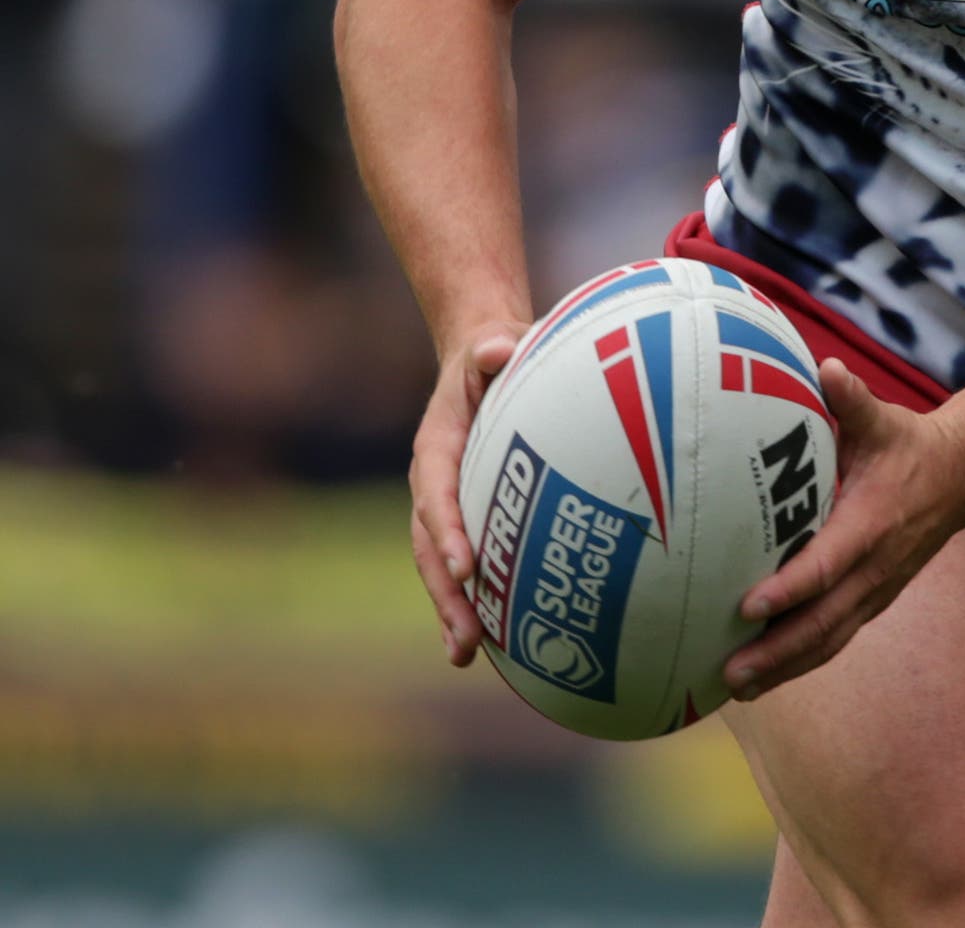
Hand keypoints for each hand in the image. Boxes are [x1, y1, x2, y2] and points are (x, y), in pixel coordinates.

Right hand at [411, 320, 529, 667]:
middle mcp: (433, 484)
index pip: (438, 495)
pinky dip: (471, 600)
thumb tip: (498, 347)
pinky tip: (492, 644)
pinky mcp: (465, 517)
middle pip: (431, 546)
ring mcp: (445, 504)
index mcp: (438, 447)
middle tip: (467, 639)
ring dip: (451, 610)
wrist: (483, 358)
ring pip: (439, 565)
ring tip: (465, 656)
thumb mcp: (495, 344)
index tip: (467, 567)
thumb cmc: (497, 353)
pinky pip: (462, 563)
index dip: (449, 531)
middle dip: (446, 594)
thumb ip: (494, 348)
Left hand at [724, 360, 964, 701]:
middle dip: (777, 651)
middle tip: (730, 671)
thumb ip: (851, 400)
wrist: (963, 477)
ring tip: (735, 686)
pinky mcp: (874, 599)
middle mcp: (876, 567)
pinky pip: (836, 637)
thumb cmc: (909, 445)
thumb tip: (825, 368)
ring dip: (785, 667)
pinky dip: (801, 660)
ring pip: (830, 639)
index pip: (828, 564)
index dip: (790, 588)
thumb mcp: (884, 419)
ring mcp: (877, 589)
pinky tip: (763, 675)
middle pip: (824, 622)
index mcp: (872, 524)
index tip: (748, 605)